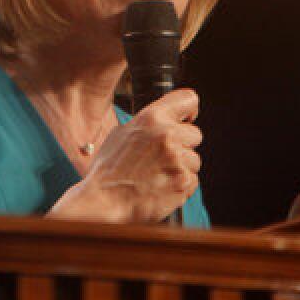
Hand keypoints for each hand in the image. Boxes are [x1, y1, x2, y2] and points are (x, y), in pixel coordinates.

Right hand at [49, 88, 201, 223]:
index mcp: (152, 118)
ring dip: (182, 167)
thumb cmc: (109, 169)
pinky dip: (181, 185)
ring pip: (195, 160)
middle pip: (195, 134)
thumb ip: (146, 125)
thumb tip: (163, 121)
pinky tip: (161, 187)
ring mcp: (177, 160)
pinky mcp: (183, 182)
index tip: (186, 120)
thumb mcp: (121, 134)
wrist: (104, 200)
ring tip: (158, 175)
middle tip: (162, 157)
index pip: (189, 99)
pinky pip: (192, 180)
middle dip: (183, 145)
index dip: (190, 110)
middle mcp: (168, 135)